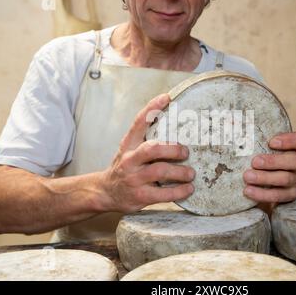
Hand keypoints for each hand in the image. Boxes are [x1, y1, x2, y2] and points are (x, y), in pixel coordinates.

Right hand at [99, 94, 194, 213]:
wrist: (105, 192)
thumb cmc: (125, 167)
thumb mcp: (129, 149)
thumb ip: (145, 138)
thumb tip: (174, 125)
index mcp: (128, 144)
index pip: (138, 122)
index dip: (151, 108)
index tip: (166, 98)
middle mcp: (129, 160)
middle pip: (152, 148)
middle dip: (173, 149)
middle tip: (186, 152)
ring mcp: (134, 178)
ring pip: (159, 170)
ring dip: (180, 172)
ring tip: (191, 173)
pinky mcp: (140, 196)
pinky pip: (163, 194)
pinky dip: (179, 191)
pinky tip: (188, 189)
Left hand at [243, 131, 295, 212]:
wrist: (260, 182)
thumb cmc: (259, 157)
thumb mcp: (258, 145)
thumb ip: (249, 133)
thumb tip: (230, 122)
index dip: (289, 140)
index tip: (271, 142)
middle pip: (294, 161)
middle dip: (273, 161)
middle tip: (254, 161)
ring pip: (286, 179)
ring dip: (265, 178)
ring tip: (247, 176)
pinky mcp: (290, 195)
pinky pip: (280, 196)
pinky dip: (263, 194)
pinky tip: (248, 190)